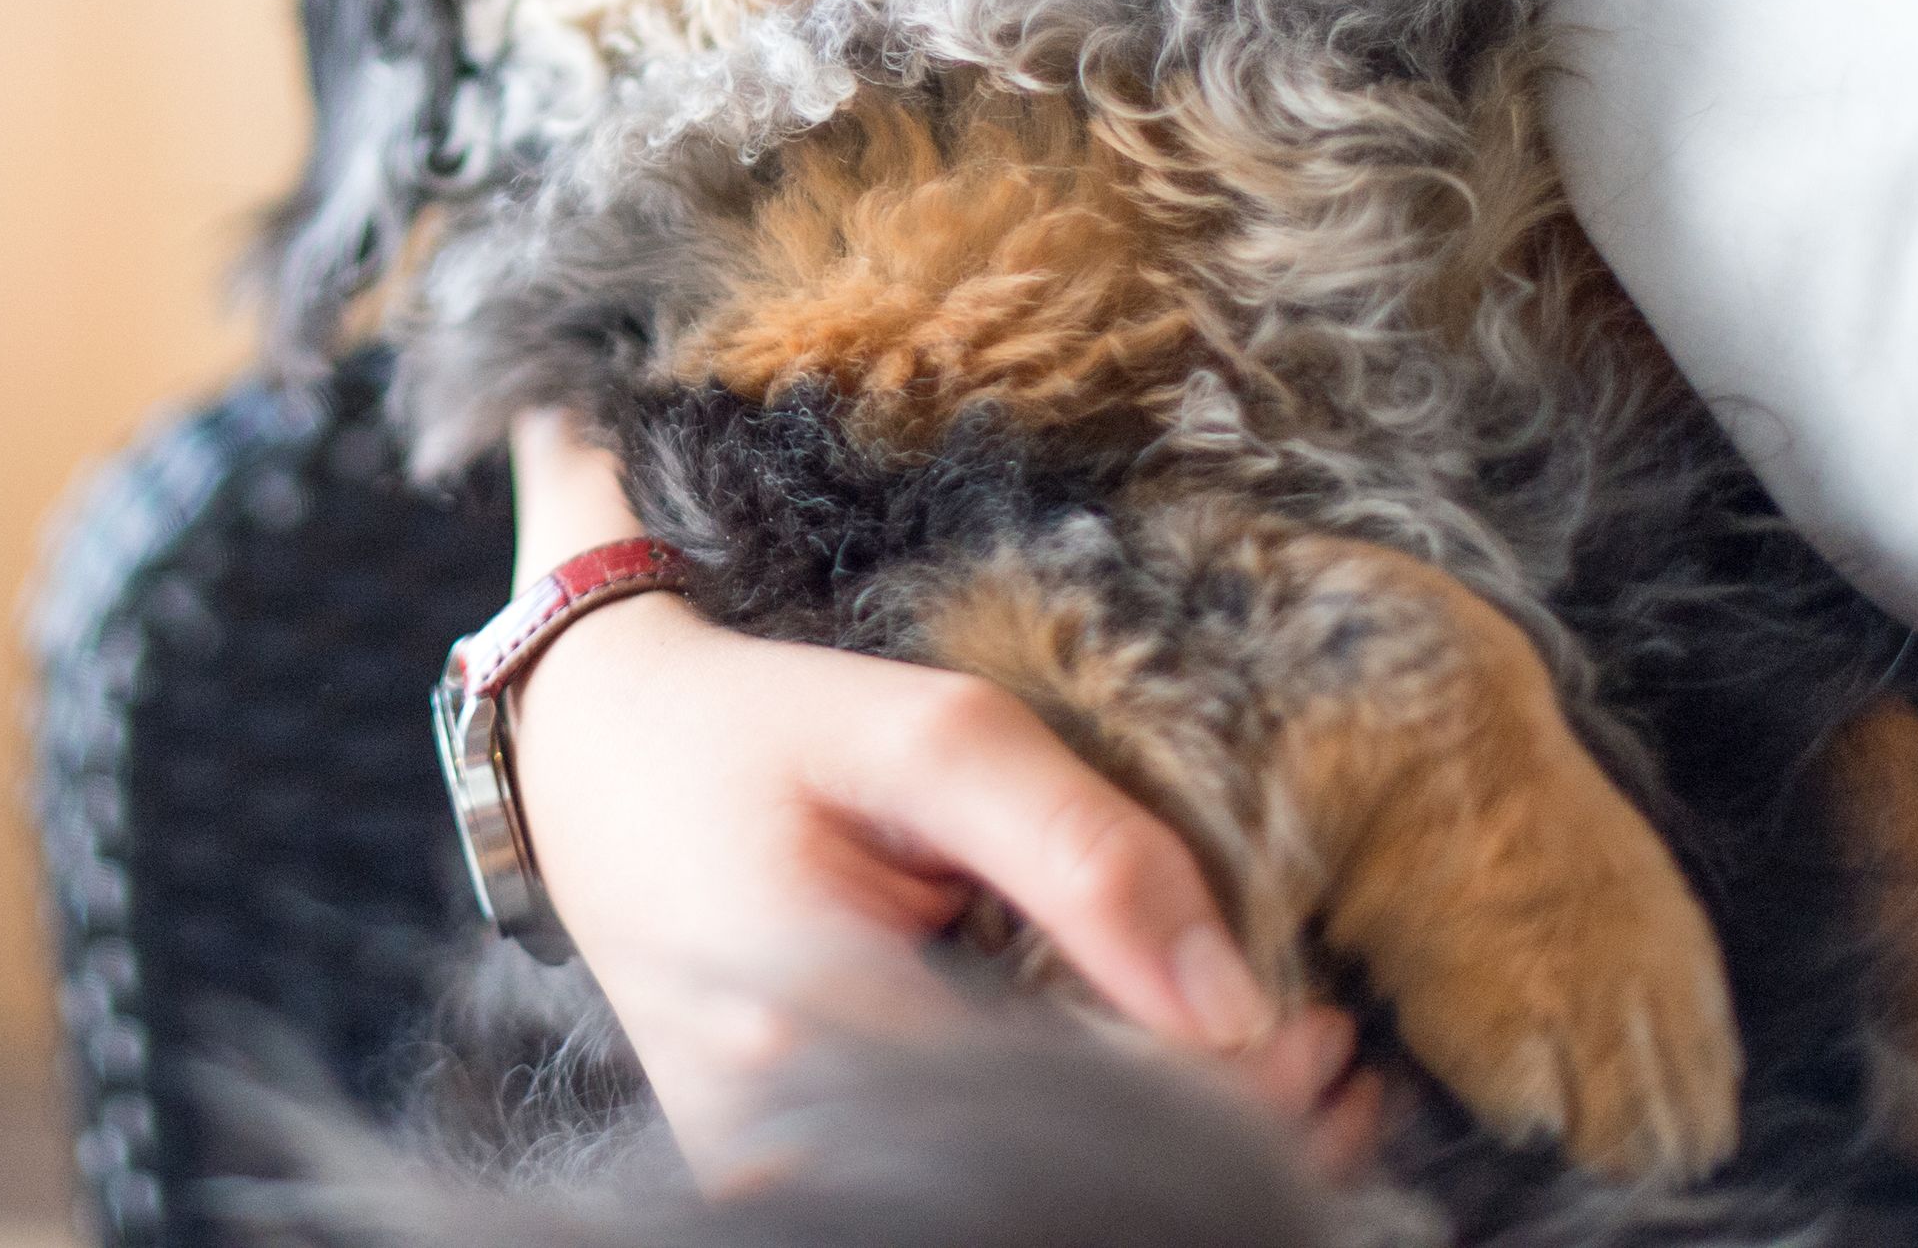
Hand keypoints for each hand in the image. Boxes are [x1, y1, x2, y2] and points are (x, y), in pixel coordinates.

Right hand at [499, 413, 1380, 1183]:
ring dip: (1171, 1148)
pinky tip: (1168, 1087)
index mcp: (827, 1028)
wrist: (588, 760)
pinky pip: (974, 1178)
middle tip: (1329, 1047)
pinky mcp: (792, 1177)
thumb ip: (1082, 850)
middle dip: (1230, 1132)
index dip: (1235, 1091)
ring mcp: (785, 1173)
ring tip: (1279, 1068)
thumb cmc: (749, 727)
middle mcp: (797, 1138)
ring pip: (1032, 1190)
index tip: (1319, 1022)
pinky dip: (1086, 1142)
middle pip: (1074, 1176)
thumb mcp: (923, 733)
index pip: (1092, 1112)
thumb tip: (1234, 1002)